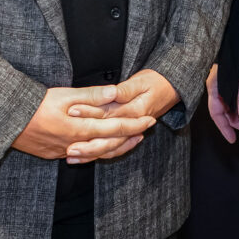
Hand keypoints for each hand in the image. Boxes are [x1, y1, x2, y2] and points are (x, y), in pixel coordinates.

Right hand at [12, 85, 154, 162]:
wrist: (7, 121)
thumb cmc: (34, 104)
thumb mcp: (64, 95)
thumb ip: (91, 96)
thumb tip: (115, 93)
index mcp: (80, 128)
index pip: (115, 129)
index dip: (134, 125)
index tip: (150, 120)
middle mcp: (75, 144)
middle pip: (110, 145)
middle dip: (130, 137)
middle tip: (146, 129)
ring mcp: (64, 152)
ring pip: (97, 154)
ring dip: (116, 147)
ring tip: (130, 140)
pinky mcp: (54, 154)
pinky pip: (82, 156)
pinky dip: (96, 152)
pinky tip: (100, 148)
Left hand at [62, 70, 179, 161]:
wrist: (171, 89)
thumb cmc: (156, 82)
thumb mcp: (142, 81)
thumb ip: (126, 90)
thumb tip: (112, 93)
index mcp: (135, 110)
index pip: (109, 114)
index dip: (89, 112)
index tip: (71, 111)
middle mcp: (132, 124)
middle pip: (107, 135)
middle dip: (86, 140)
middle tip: (68, 145)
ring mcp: (130, 132)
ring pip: (109, 147)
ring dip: (90, 152)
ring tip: (71, 155)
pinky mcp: (127, 135)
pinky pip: (113, 148)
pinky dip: (99, 154)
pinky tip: (84, 157)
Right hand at [205, 64, 238, 143]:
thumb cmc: (238, 59)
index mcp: (214, 87)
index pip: (216, 113)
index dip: (224, 128)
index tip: (232, 139)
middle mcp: (217, 88)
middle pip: (224, 112)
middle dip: (236, 123)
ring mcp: (224, 84)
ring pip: (230, 105)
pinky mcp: (232, 81)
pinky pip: (234, 98)